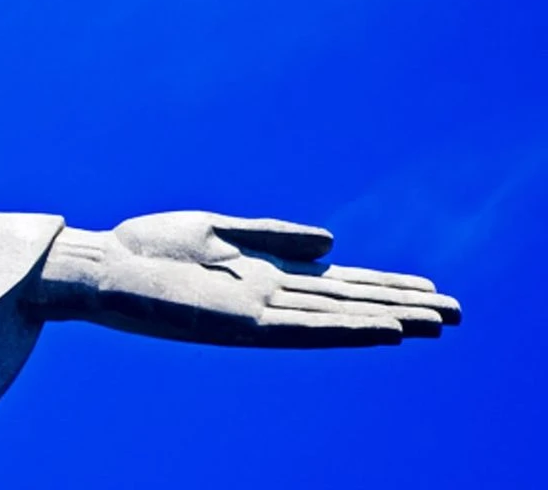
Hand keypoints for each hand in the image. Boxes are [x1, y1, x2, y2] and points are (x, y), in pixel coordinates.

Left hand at [29, 211, 460, 346]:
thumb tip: (335, 242)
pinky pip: (304, 328)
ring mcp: (258, 312)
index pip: (337, 282)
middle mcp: (269, 298)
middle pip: (348, 302)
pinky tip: (383, 329)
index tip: (432, 289)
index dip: (384, 285)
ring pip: (336, 318)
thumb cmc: (149, 250)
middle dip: (400, 306)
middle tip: (458, 314)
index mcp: (265, 275)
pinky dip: (345, 329)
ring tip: (436, 323)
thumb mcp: (219, 231)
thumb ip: (275, 237)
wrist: (102, 268)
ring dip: (386, 320)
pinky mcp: (241, 324)